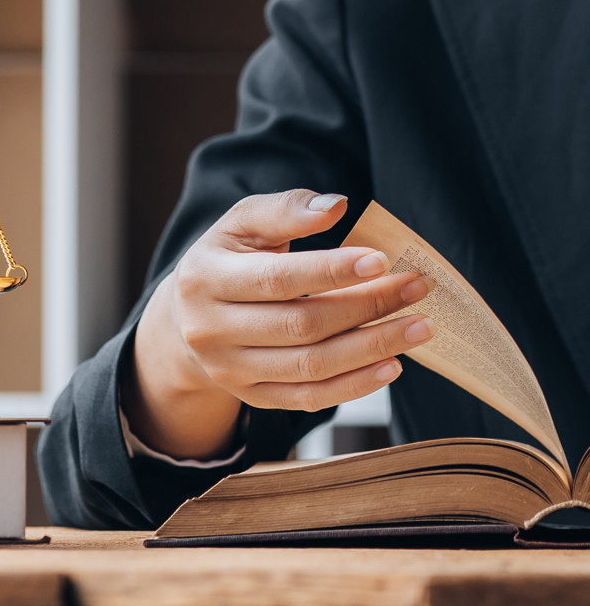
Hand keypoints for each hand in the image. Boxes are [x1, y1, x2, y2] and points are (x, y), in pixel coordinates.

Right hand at [123, 190, 433, 460]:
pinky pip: (308, 398)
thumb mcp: (242, 224)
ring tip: (418, 327)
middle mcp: (209, 330)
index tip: (382, 261)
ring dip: (371, 348)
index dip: (331, 271)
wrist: (187, 316)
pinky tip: (390, 365)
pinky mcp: (250, 396)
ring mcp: (228, 369)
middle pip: (300, 325)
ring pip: (309, 366)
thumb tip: (335, 206)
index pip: (276, 279)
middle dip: (366, 307)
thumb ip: (285, 210)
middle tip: (416, 288)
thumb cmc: (228, 260)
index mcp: (204, 279)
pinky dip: (354, 385)